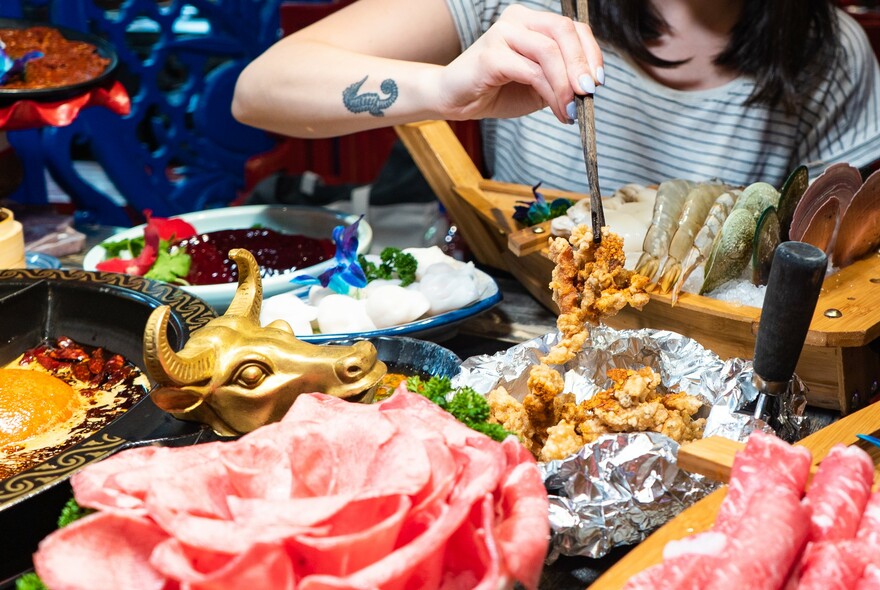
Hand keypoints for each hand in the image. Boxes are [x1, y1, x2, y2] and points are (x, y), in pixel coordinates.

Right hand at [436, 4, 602, 123]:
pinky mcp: (491, 56)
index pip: (572, 27)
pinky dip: (550, 92)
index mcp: (531, 21)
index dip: (590, 52)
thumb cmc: (496, 91)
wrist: (456, 101)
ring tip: (572, 109)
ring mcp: (502, 34)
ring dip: (566, 84)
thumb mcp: (539, 84)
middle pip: (563, 31)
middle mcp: (517, 20)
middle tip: (589, 93)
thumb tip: (590, 88)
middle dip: (581, 65)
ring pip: (549, 52)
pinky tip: (557, 111)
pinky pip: (531, 72)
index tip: (598, 82)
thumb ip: (562, 79)